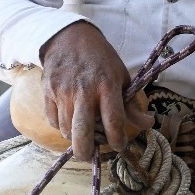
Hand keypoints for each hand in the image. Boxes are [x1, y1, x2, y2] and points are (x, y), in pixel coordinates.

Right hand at [39, 22, 152, 161]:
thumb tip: (147, 124)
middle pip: (82, 133)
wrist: (69, 37)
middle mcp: (83, 90)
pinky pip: (52, 120)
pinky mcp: (48, 91)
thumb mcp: (121, 75)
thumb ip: (131, 104)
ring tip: (83, 135)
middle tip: (90, 156)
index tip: (119, 146)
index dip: (117, 140)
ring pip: (66, 129)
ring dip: (75, 138)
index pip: (113, 122)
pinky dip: (61, 126)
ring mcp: (63, 91)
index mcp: (107, 85)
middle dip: (87, 152)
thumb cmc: (101, 58)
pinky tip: (70, 120)